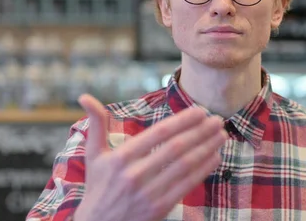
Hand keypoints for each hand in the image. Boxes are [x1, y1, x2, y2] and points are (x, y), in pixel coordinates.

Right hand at [73, 94, 227, 220]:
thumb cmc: (97, 188)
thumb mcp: (93, 156)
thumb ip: (96, 125)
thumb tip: (84, 97)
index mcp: (120, 159)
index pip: (157, 134)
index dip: (182, 121)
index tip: (200, 111)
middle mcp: (133, 175)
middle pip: (175, 148)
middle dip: (200, 132)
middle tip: (217, 119)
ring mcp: (147, 194)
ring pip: (184, 166)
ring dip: (206, 148)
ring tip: (221, 135)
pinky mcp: (159, 209)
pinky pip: (186, 185)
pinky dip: (203, 170)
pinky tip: (215, 157)